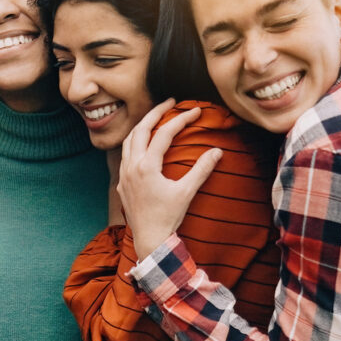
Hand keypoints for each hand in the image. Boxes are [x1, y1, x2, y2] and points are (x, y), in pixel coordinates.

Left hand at [118, 99, 222, 259]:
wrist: (149, 239)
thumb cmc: (168, 217)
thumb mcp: (187, 192)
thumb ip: (202, 170)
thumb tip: (218, 151)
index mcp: (146, 166)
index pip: (164, 134)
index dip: (181, 119)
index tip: (196, 111)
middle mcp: (131, 166)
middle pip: (140, 129)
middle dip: (155, 112)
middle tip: (170, 102)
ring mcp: (124, 174)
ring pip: (128, 141)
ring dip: (142, 126)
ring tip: (156, 117)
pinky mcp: (121, 183)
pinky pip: (124, 155)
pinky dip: (134, 143)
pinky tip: (142, 144)